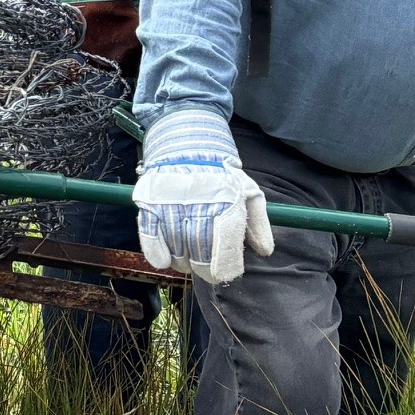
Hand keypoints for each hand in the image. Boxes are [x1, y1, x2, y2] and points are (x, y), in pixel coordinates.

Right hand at [133, 110, 273, 285]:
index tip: (224, 272)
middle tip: (206, 268)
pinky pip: (150, 237)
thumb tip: (264, 251)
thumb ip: (257, 223)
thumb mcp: (248, 191)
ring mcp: (172, 206)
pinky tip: (164, 260)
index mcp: (226, 206)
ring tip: (188, 258)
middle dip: (204, 268)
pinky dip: (156, 253)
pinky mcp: (150, 204)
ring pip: (176, 250)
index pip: (225, 251)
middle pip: (199, 255)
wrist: (188, 141)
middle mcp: (199, 207)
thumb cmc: (221, 173)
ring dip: (182, 261)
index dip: (225, 269)